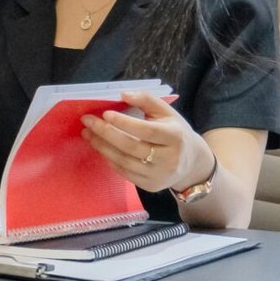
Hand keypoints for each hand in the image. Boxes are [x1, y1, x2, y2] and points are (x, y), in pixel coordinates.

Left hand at [79, 91, 211, 192]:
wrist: (191, 163)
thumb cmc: (175, 132)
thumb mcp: (167, 112)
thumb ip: (146, 100)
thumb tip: (124, 94)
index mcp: (175, 137)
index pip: (146, 131)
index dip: (124, 123)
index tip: (105, 114)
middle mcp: (169, 159)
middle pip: (131, 147)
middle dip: (106, 134)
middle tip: (87, 122)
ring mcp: (160, 175)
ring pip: (125, 161)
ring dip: (102, 147)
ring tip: (88, 134)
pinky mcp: (151, 186)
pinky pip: (125, 173)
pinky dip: (110, 159)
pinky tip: (101, 147)